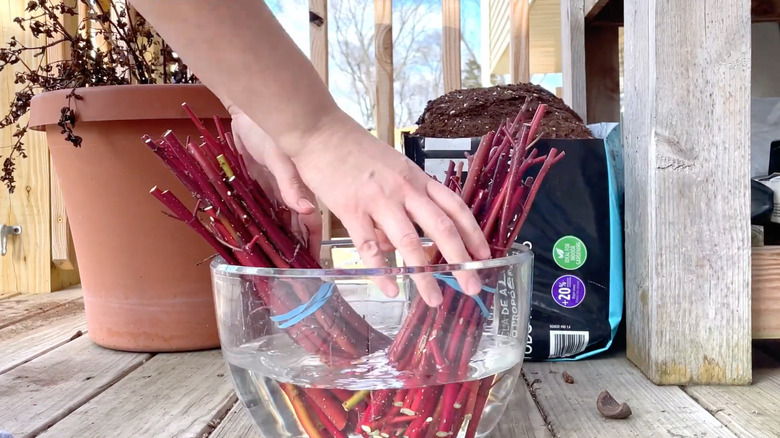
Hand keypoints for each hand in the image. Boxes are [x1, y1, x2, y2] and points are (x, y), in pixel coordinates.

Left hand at [225, 104, 322, 256]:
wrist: (246, 112)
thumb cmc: (267, 129)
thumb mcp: (280, 156)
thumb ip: (290, 184)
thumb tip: (305, 211)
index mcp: (304, 187)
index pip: (312, 222)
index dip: (313, 243)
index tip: (313, 263)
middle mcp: (291, 193)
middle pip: (297, 227)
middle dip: (298, 247)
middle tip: (295, 270)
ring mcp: (275, 191)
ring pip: (281, 222)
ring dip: (282, 239)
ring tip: (280, 261)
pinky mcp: (260, 186)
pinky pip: (265, 211)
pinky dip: (266, 225)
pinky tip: (264, 239)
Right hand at [289, 111, 491, 306]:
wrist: (319, 130)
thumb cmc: (353, 148)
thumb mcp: (390, 167)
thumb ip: (401, 200)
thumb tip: (401, 239)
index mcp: (416, 178)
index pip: (453, 207)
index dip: (472, 233)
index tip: (484, 255)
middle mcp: (404, 189)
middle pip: (441, 228)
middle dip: (460, 260)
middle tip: (472, 286)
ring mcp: (379, 199)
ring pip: (409, 243)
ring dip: (424, 274)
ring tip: (434, 299)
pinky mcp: (351, 209)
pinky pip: (369, 247)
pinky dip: (382, 271)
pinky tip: (391, 289)